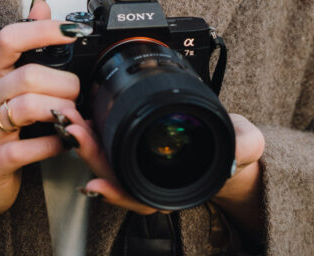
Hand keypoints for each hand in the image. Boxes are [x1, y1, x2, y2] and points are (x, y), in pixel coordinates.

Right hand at [0, 0, 88, 237]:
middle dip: (63, 83)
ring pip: (27, 107)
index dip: (42, 31)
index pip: (9, 38)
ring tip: (73, 116)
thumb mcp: (4, 79)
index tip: (73, 31)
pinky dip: (53, 143)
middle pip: (28, 75)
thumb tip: (41, 4)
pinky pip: (27, 148)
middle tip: (77, 92)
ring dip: (60, 110)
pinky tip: (63, 141)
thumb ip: (25, 41)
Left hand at [64, 111, 264, 232]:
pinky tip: (79, 115)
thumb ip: (242, 147)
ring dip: (83, 140)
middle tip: (73, 131)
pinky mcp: (132, 143)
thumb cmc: (234, 150)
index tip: (95, 184)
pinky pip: (107, 143)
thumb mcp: (245, 146)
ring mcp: (139, 162)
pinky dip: (90, 131)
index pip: (140, 197)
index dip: (116, 194)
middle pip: (113, 175)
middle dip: (89, 155)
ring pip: (104, 159)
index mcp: (173, 187)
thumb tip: (237, 151)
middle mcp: (150, 180)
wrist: (230, 145)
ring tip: (69, 118)